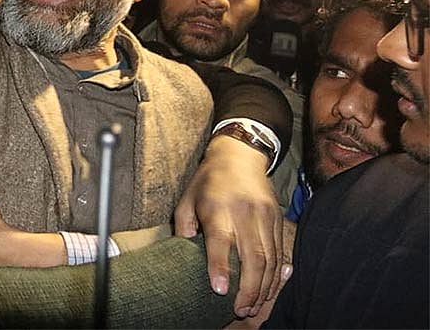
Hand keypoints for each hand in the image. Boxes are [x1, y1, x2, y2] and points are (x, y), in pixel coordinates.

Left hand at [174, 136, 283, 317]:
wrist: (239, 155)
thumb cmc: (207, 181)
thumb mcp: (186, 200)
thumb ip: (184, 229)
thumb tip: (184, 258)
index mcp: (218, 207)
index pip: (221, 240)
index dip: (220, 267)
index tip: (220, 291)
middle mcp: (245, 212)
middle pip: (253, 256)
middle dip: (248, 288)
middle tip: (240, 309)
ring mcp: (265, 216)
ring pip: (271, 259)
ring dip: (264, 287)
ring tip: (253, 307)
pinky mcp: (278, 219)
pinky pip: (280, 252)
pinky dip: (276, 275)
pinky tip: (268, 290)